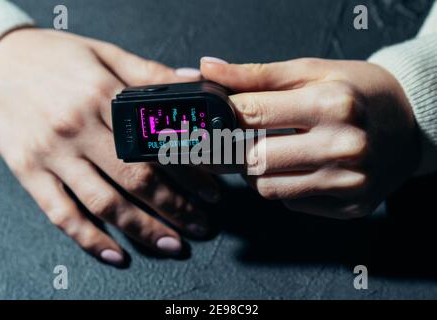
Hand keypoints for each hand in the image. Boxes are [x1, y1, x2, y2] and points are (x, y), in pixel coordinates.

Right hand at [0, 28, 219, 265]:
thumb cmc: (51, 57)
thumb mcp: (103, 53)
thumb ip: (148, 72)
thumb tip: (192, 81)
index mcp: (103, 97)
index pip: (158, 143)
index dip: (190, 172)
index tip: (211, 190)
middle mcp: (79, 128)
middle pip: (138, 179)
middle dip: (176, 207)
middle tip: (201, 225)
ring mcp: (53, 154)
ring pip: (105, 203)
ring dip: (143, 228)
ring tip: (172, 243)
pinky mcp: (29, 172)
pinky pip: (61, 214)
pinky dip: (89, 239)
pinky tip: (116, 254)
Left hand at [201, 57, 418, 218]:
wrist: (410, 122)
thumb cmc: (357, 91)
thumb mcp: (311, 72)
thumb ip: (256, 75)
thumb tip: (209, 69)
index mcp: (331, 104)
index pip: (252, 114)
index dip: (221, 118)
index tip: (209, 121)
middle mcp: (343, 146)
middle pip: (255, 160)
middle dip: (236, 151)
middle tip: (240, 140)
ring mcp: (349, 182)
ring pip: (268, 189)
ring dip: (257, 172)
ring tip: (272, 152)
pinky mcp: (351, 206)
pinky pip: (293, 204)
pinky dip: (285, 188)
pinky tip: (299, 169)